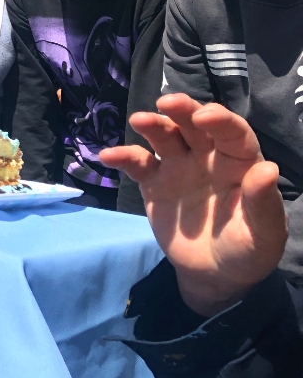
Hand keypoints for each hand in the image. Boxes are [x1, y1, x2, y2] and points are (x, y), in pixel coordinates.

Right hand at [100, 94, 287, 316]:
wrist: (214, 275)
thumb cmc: (247, 250)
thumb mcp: (264, 234)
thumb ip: (263, 203)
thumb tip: (268, 169)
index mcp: (239, 163)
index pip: (232, 134)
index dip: (220, 121)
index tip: (204, 116)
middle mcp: (208, 157)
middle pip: (194, 125)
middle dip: (182, 110)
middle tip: (167, 102)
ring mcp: (178, 167)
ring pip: (164, 137)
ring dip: (152, 125)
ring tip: (139, 120)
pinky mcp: (154, 183)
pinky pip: (137, 164)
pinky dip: (123, 157)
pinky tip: (108, 156)